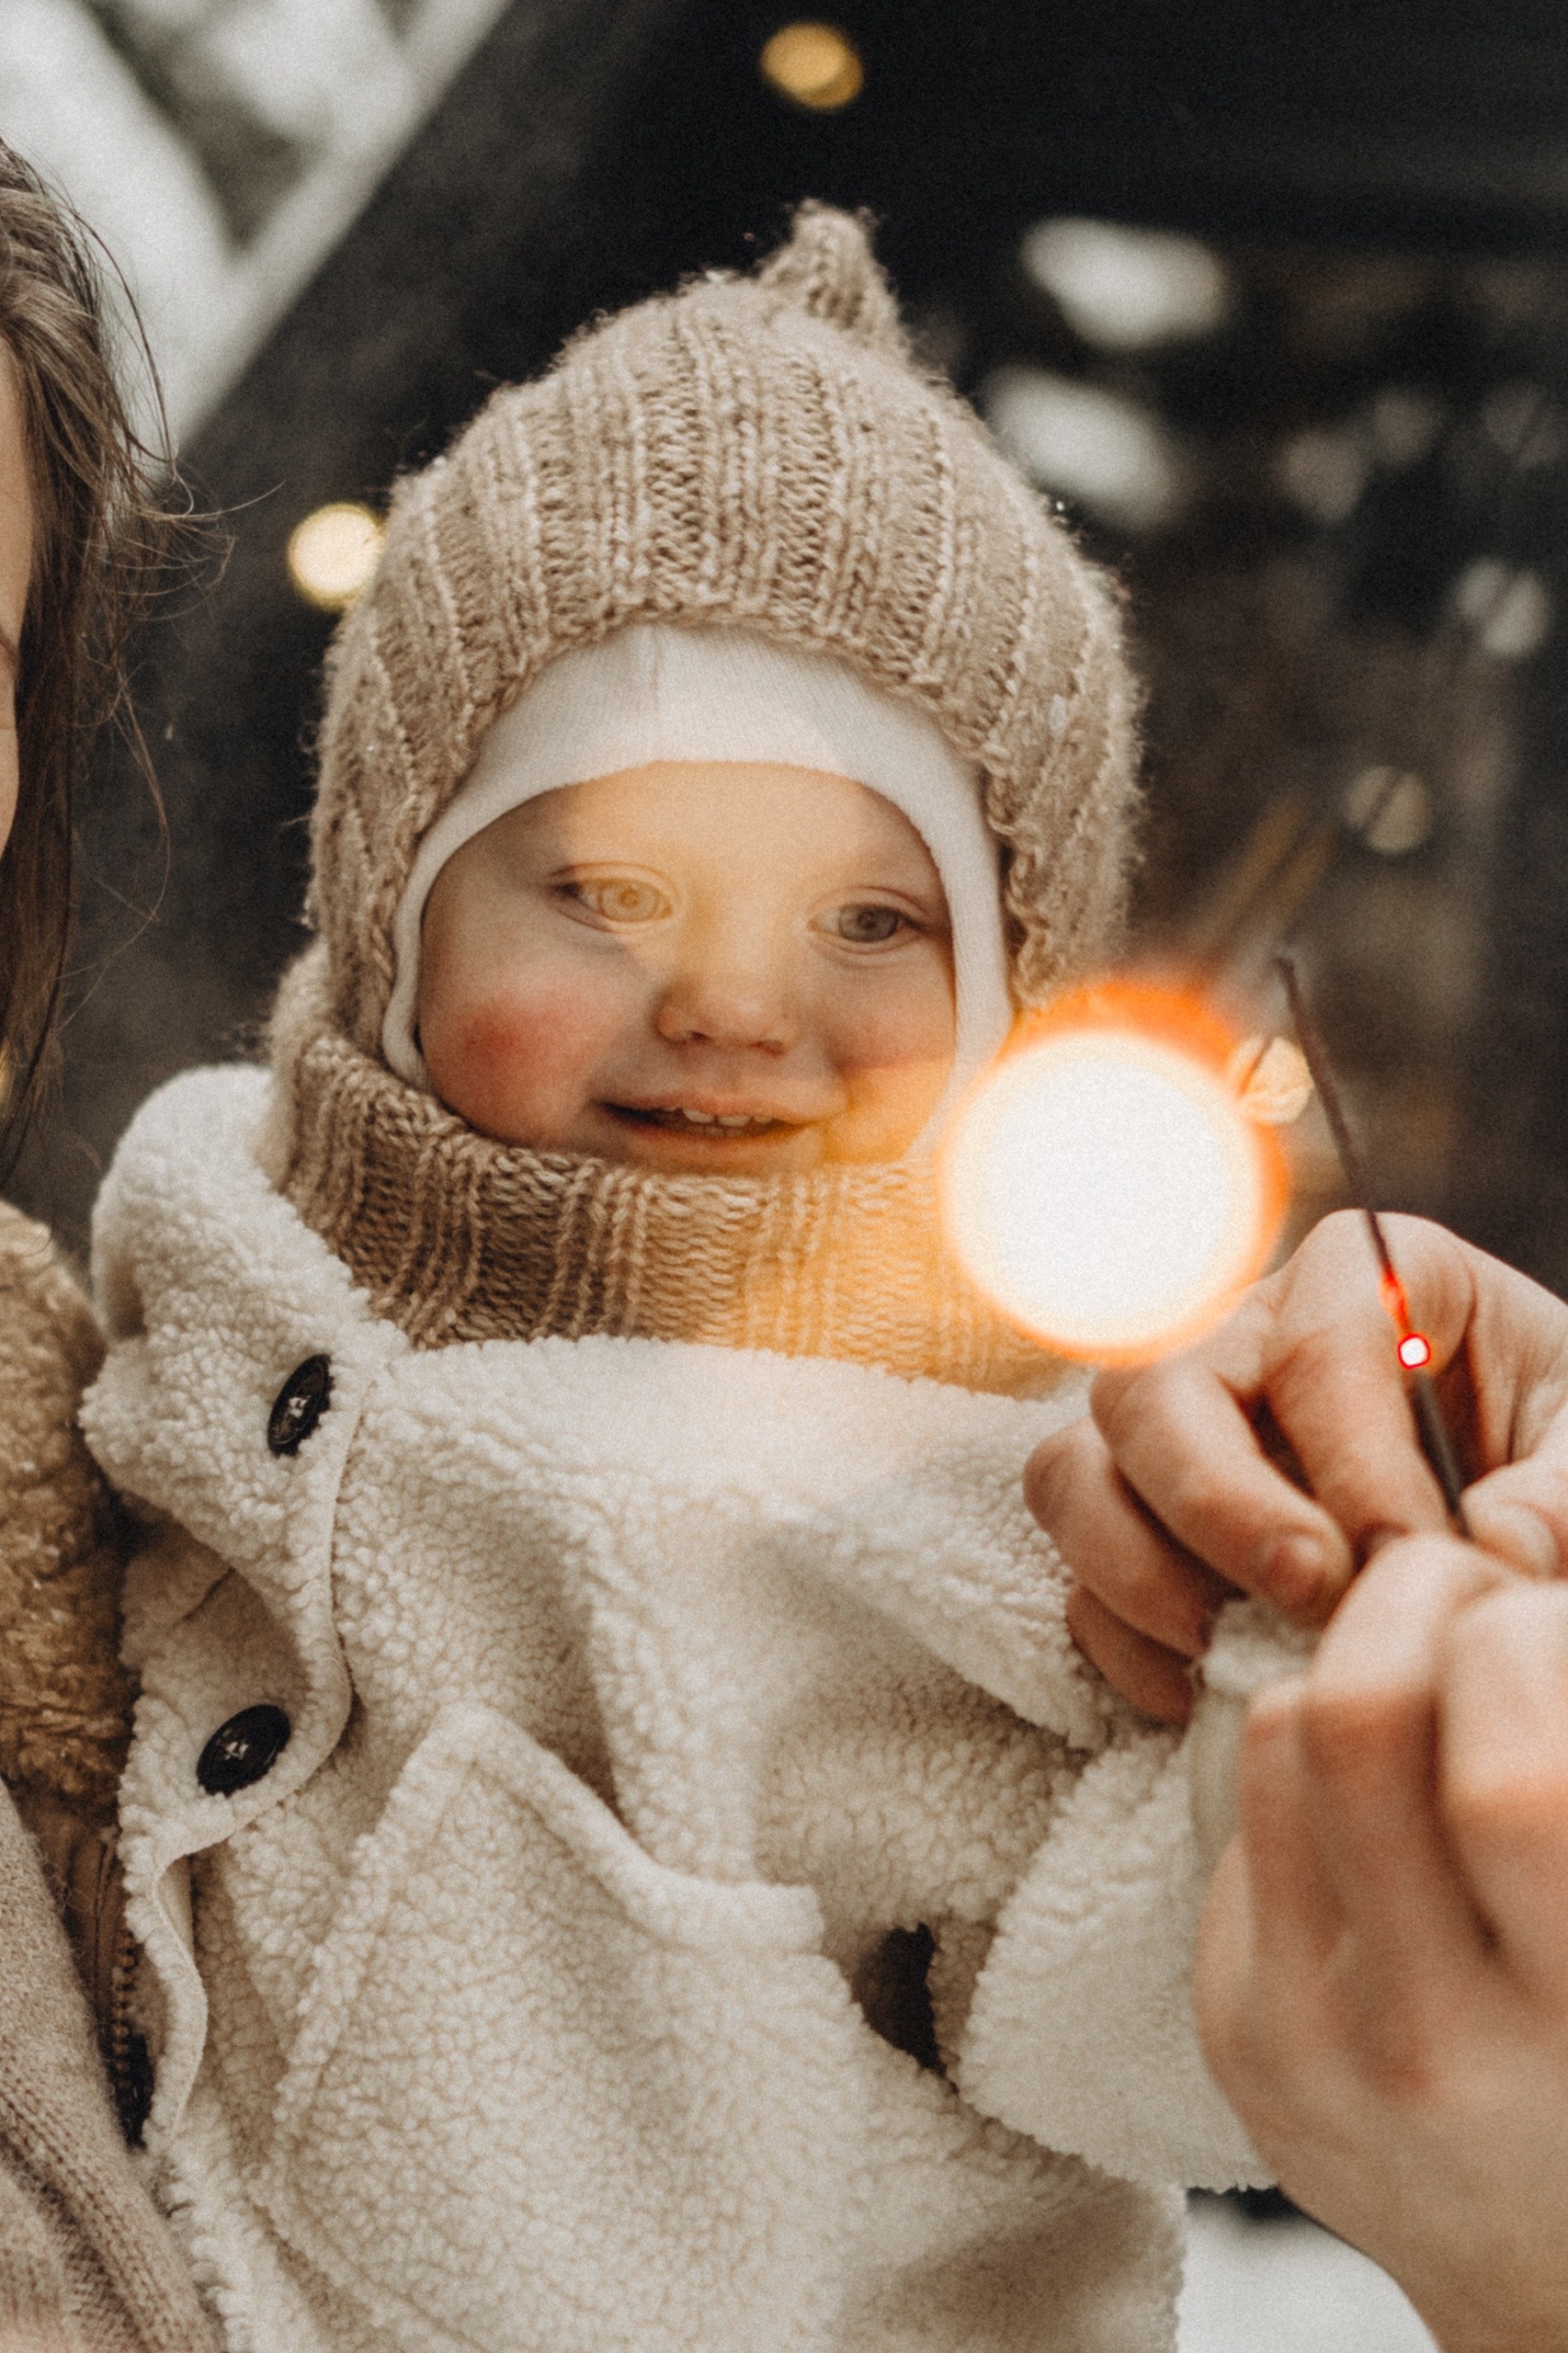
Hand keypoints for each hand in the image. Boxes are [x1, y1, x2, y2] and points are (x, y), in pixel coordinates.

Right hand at [1024, 1211, 1567, 1720]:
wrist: (1526, 1517)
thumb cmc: (1560, 1453)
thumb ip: (1565, 1495)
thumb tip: (1493, 1548)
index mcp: (1370, 1277)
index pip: (1318, 1339)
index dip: (1351, 1452)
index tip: (1408, 1556)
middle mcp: (1246, 1336)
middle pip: (1155, 1384)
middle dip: (1216, 1500)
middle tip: (1306, 1592)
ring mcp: (1180, 1431)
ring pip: (1077, 1467)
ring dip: (1133, 1566)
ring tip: (1229, 1647)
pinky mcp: (1144, 1523)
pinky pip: (1076, 1572)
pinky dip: (1121, 1639)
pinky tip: (1203, 1692)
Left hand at [1196, 1537, 1567, 2352]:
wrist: (1555, 2276)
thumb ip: (1560, 1760)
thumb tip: (1528, 1587)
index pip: (1509, 1786)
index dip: (1521, 1644)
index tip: (1539, 1614)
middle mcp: (1433, 2045)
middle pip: (1359, 1721)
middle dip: (1411, 1602)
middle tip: (1466, 1590)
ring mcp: (1309, 2043)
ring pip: (1281, 1735)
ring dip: (1353, 1668)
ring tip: (1427, 1684)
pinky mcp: (1235, 2032)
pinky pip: (1245, 1815)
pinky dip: (1309, 1762)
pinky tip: (1376, 1795)